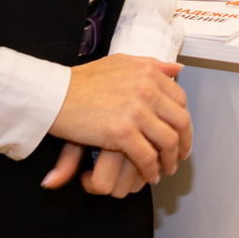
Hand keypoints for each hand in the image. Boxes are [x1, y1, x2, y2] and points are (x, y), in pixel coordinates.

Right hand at [44, 53, 190, 186]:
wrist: (54, 94)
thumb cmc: (81, 80)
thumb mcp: (121, 62)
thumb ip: (151, 65)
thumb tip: (177, 69)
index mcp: (149, 73)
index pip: (180, 99)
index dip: (183, 120)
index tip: (181, 132)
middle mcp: (147, 90)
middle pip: (180, 121)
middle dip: (184, 142)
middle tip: (180, 155)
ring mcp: (136, 111)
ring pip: (168, 141)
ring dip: (170, 159)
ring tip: (166, 168)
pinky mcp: (122, 133)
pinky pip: (147, 157)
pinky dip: (151, 170)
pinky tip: (149, 175)